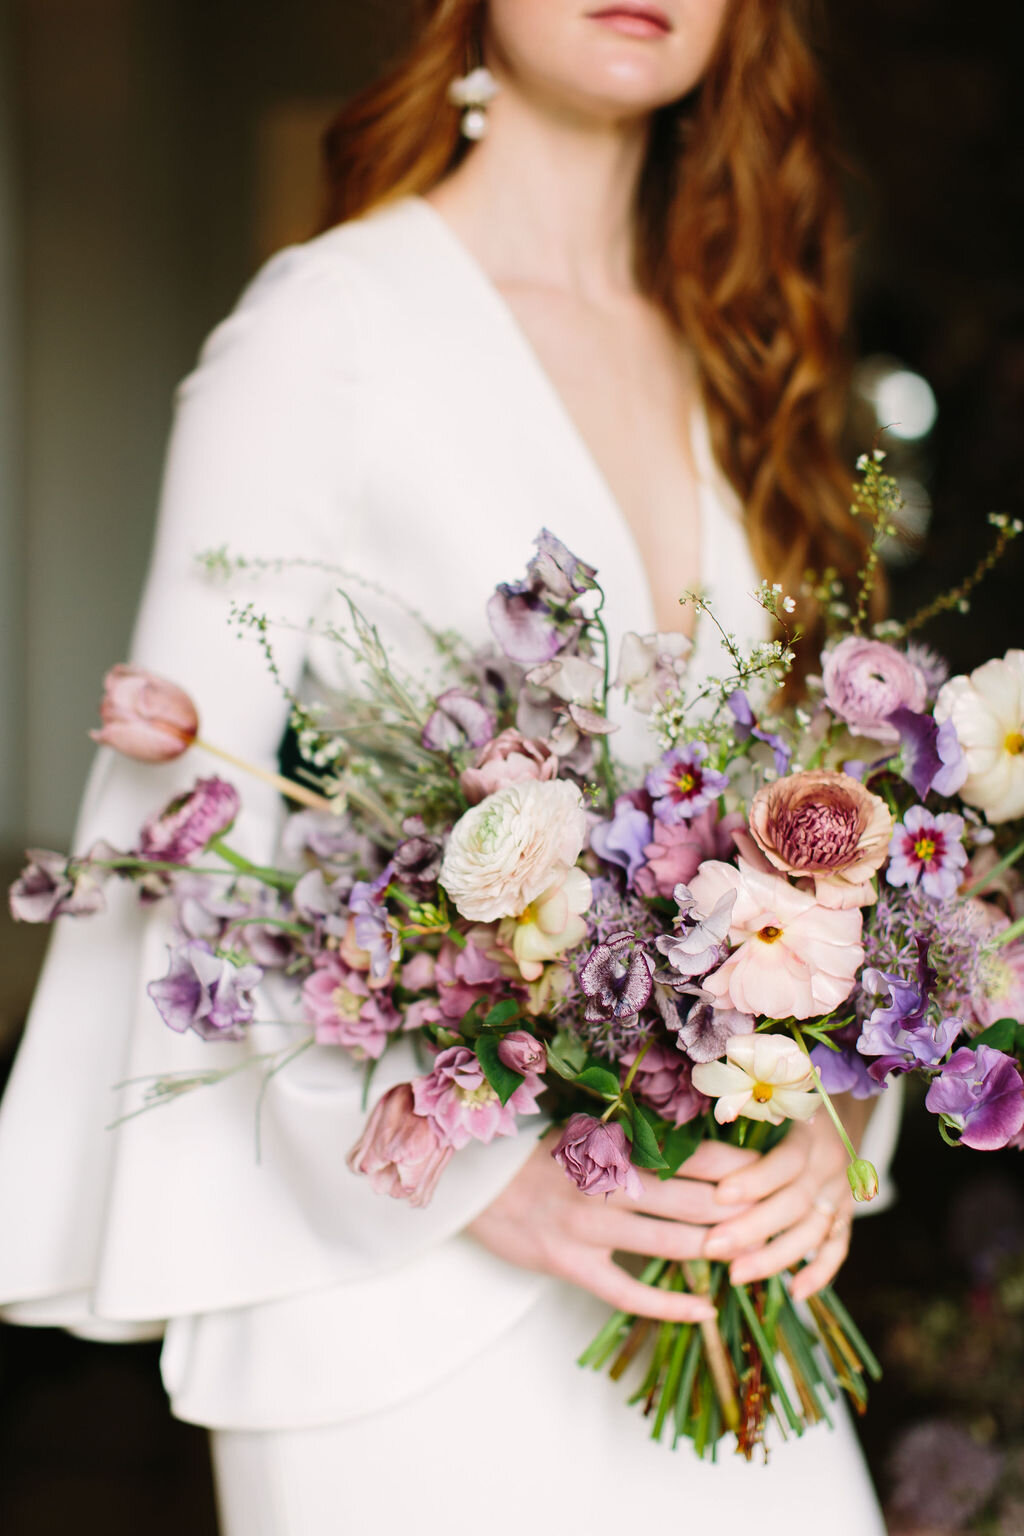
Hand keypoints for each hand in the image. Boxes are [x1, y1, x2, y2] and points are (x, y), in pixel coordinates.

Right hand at [468, 1131, 758, 1322]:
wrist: (470, 1183)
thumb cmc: (533, 1158)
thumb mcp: (582, 1136)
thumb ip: (631, 1145)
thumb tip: (695, 1149)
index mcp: (611, 1146)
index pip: (689, 1154)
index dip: (735, 1166)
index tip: (771, 1170)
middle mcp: (605, 1183)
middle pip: (692, 1198)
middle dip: (740, 1212)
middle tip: (779, 1218)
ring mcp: (588, 1227)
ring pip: (670, 1243)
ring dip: (716, 1250)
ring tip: (755, 1259)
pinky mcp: (571, 1264)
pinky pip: (629, 1292)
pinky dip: (671, 1303)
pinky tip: (705, 1308)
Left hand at [700, 1114, 854, 1299]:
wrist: (843, 1105)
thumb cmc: (789, 1100)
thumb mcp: (770, 1099)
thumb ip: (738, 1114)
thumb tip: (681, 1138)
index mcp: (811, 1133)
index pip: (786, 1162)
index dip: (755, 1180)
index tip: (719, 1196)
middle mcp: (830, 1166)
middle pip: (795, 1203)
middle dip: (752, 1229)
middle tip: (711, 1246)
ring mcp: (840, 1193)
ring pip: (813, 1232)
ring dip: (775, 1257)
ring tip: (735, 1275)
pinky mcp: (845, 1214)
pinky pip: (837, 1247)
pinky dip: (820, 1272)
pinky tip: (795, 1292)